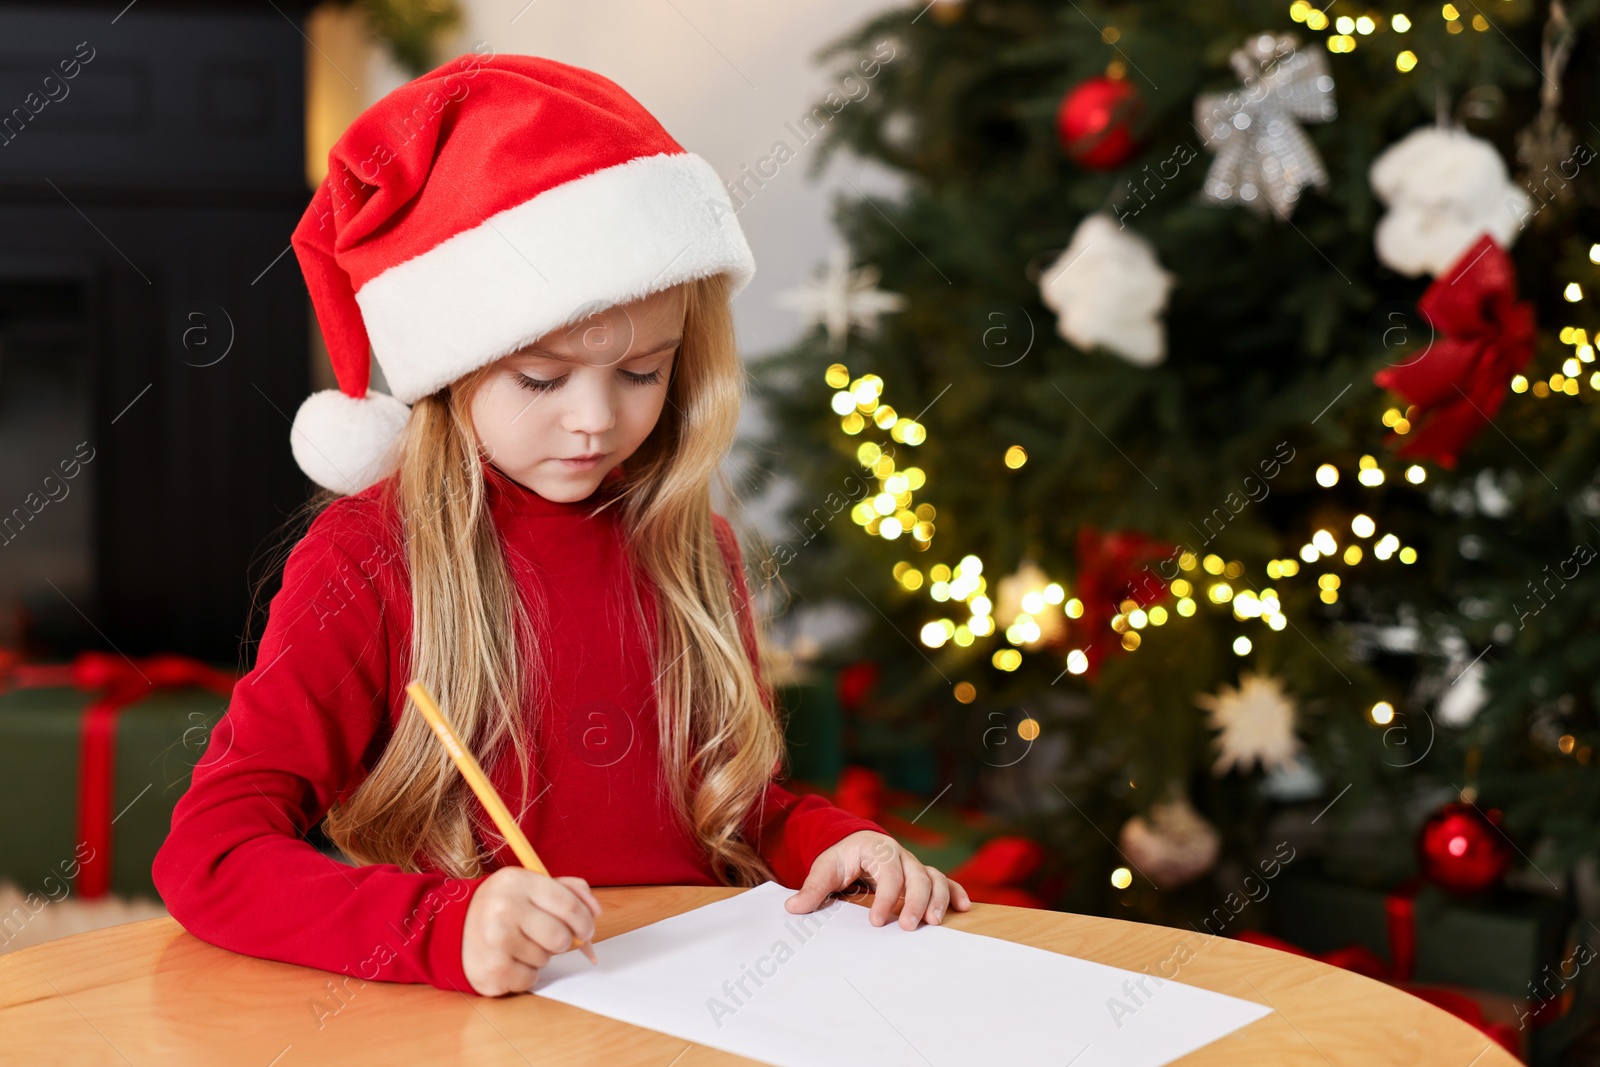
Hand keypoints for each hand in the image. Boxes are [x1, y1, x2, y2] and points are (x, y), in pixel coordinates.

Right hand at [462, 869, 601, 995]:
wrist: (452, 929)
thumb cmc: (501, 907)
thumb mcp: (530, 885)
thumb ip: (568, 890)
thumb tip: (595, 911)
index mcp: (517, 882)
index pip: (569, 905)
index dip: (585, 922)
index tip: (586, 930)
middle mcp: (504, 909)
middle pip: (561, 937)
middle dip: (562, 941)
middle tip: (550, 938)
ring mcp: (495, 941)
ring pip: (546, 959)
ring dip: (540, 955)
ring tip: (519, 944)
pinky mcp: (492, 970)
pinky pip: (531, 978)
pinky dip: (526, 973)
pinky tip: (510, 959)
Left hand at [785, 830, 972, 929]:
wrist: (855, 842)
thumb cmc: (841, 856)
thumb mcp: (824, 868)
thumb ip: (812, 888)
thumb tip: (793, 909)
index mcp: (877, 848)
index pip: (887, 872)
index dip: (885, 897)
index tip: (876, 921)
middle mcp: (901, 855)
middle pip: (917, 875)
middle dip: (915, 901)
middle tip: (908, 926)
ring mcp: (914, 865)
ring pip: (934, 878)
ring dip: (938, 899)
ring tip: (934, 922)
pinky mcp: (922, 875)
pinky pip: (944, 881)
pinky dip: (954, 893)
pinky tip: (963, 908)